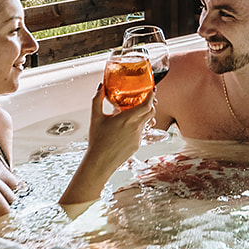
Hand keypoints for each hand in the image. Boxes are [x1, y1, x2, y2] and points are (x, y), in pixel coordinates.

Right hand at [61, 85, 152, 211]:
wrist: (100, 162)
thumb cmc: (97, 140)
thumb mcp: (95, 117)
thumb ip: (97, 99)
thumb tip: (101, 86)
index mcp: (127, 119)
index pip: (147, 105)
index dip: (152, 96)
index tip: (153, 89)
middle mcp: (136, 127)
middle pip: (151, 112)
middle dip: (151, 104)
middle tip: (145, 99)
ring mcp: (138, 137)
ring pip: (146, 122)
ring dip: (142, 116)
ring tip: (131, 114)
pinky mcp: (137, 145)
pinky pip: (140, 132)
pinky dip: (136, 127)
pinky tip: (125, 128)